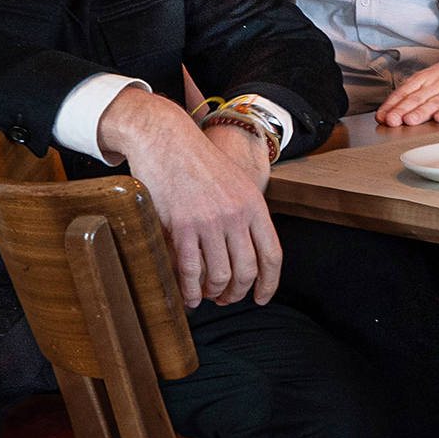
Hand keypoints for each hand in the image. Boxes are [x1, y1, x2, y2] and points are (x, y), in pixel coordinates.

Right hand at [96, 84, 282, 308]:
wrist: (166, 138)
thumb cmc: (199, 162)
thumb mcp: (236, 182)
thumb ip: (246, 214)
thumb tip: (249, 252)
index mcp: (254, 204)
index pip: (272, 254)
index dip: (269, 283)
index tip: (261, 298)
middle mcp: (235, 214)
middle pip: (246, 271)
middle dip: (237, 293)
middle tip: (227, 298)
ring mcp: (209, 220)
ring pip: (219, 275)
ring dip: (214, 294)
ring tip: (207, 296)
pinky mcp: (180, 225)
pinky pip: (190, 270)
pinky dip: (190, 290)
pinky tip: (189, 296)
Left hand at [377, 45, 438, 128]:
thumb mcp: (431, 76)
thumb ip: (414, 93)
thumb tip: (392, 109)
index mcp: (425, 78)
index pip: (404, 92)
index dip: (392, 105)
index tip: (381, 116)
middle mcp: (436, 84)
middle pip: (416, 98)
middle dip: (402, 110)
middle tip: (391, 121)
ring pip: (434, 102)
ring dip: (421, 112)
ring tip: (410, 121)